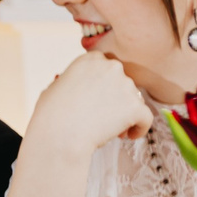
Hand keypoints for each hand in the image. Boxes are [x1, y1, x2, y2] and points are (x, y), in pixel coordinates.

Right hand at [25, 49, 150, 165]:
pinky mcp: (135, 106)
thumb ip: (72, 82)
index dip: (104, 87)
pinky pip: (146, 118)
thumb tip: (74, 85)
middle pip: (122, 84)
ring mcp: (125, 85)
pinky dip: (140, 127)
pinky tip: (129, 136)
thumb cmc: (50, 116)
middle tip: (104, 119)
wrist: (58, 136)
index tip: (96, 102)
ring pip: (134, 100)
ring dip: (125, 114)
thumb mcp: (55, 88)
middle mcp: (111, 67)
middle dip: (116, 100)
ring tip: (110, 131)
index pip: (107, 70)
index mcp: (90, 59)